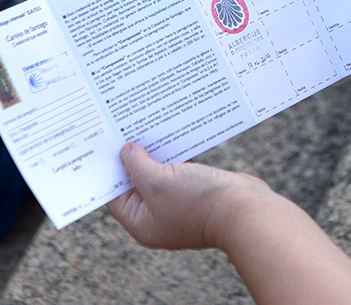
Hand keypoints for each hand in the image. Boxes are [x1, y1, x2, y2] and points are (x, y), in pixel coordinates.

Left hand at [106, 143, 276, 250]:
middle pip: (136, 182)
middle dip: (132, 157)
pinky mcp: (197, 191)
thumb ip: (137, 165)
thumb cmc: (199, 202)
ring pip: (158, 173)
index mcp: (143, 222)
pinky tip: (171, 134)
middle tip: (122, 130)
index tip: (104, 145)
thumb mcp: (157, 181)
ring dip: (154, 152)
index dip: (109, 170)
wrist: (246, 209)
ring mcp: (179, 203)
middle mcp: (158, 215)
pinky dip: (174, 154)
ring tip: (144, 127)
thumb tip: (126, 151)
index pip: (115, 195)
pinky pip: (178, 169)